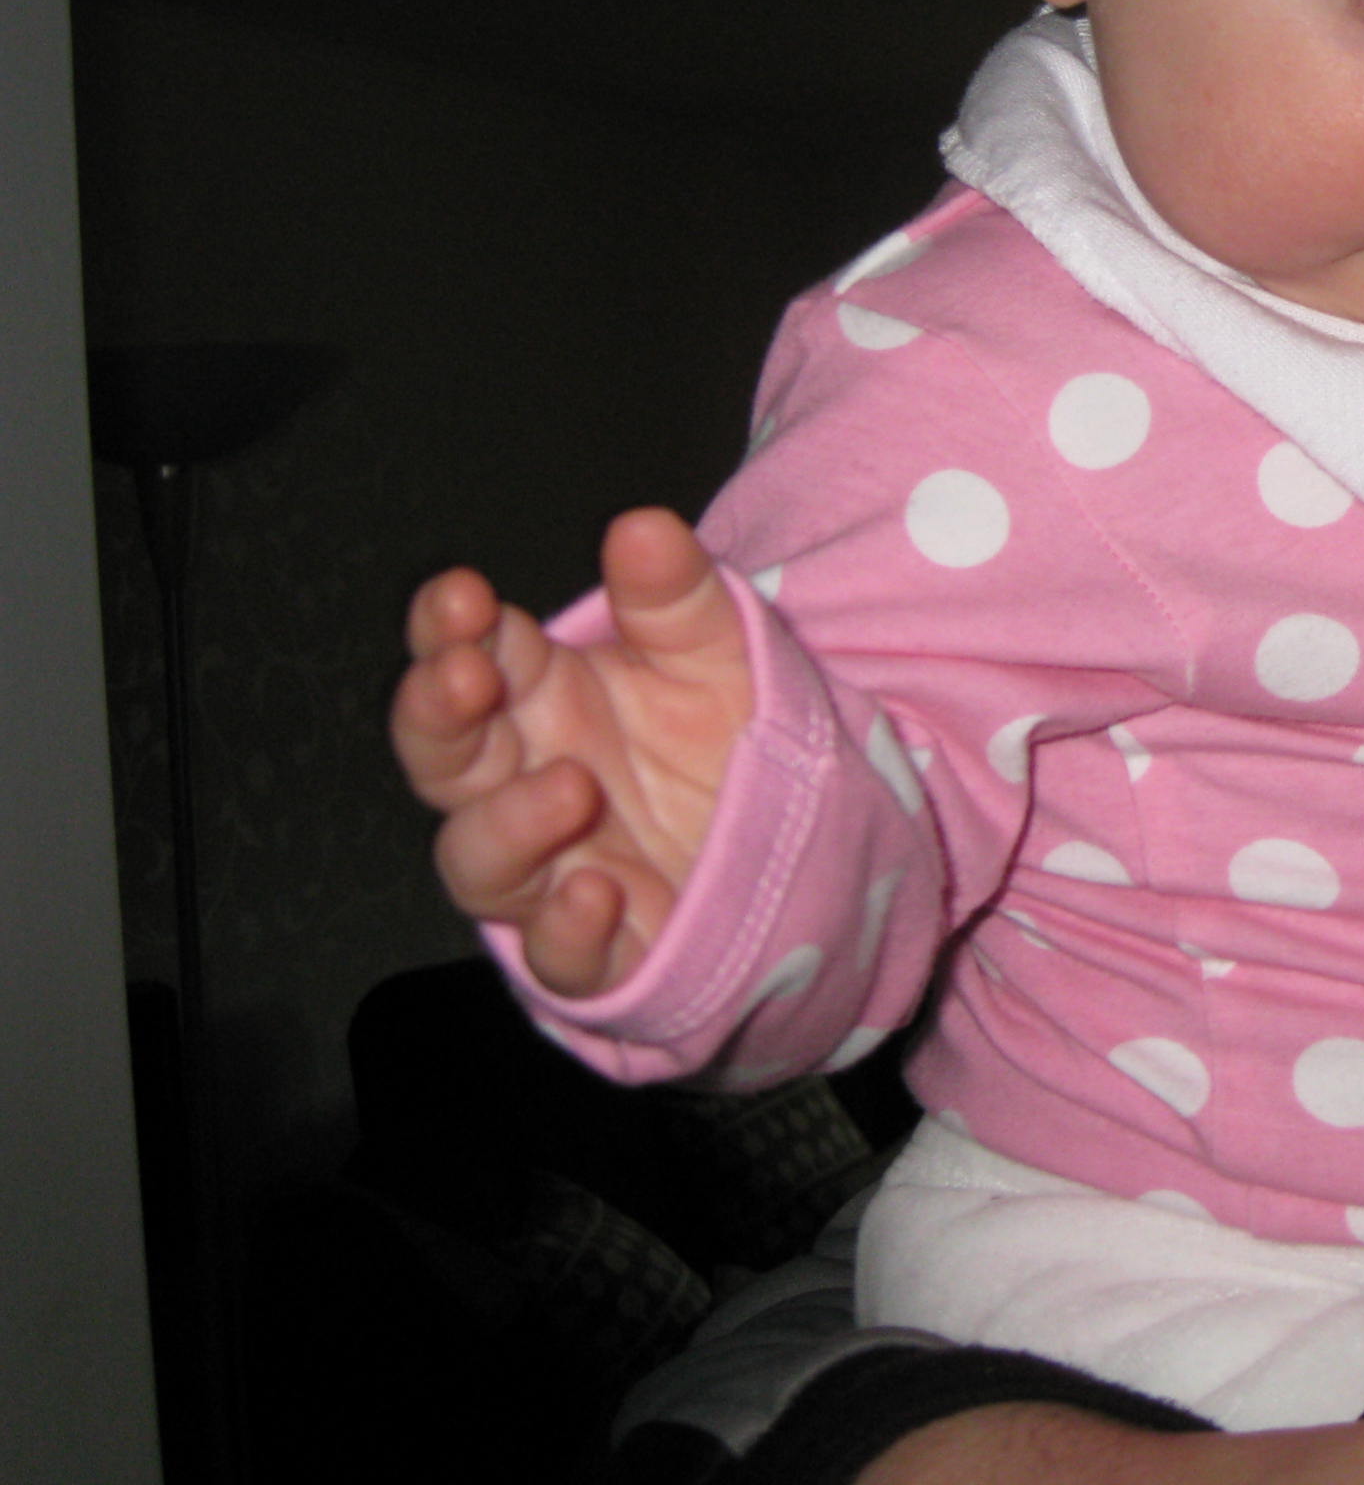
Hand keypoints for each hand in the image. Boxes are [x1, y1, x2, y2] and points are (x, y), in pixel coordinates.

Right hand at [390, 507, 752, 997]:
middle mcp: (524, 785)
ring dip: (506, 822)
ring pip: (478, 861)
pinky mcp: (601, 950)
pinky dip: (566, 931)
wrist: (805, 845)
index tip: (462, 595)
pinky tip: (596, 892)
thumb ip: (678, 596)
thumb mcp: (718, 653)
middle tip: (464, 672)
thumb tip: (641, 527)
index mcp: (541, 699)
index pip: (469, 655)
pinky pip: (559, 957)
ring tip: (569, 783)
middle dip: (436, 712)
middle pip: (444, 756)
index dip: (450, 626)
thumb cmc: (726, 737)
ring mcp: (552, 873)